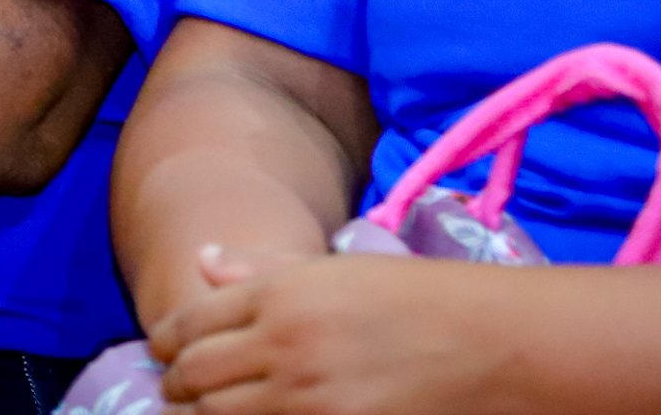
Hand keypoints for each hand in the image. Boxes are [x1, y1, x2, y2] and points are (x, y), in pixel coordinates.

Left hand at [149, 248, 510, 414]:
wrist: (499, 346)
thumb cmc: (421, 298)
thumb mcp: (339, 270)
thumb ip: (262, 270)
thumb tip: (201, 261)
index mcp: (282, 294)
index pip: (188, 324)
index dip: (163, 342)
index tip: (161, 352)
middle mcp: (286, 345)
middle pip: (192, 377)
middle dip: (174, 385)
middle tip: (173, 389)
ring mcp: (309, 400)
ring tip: (201, 411)